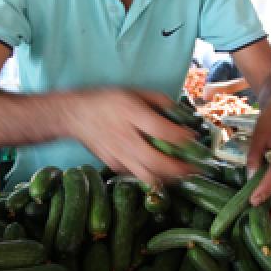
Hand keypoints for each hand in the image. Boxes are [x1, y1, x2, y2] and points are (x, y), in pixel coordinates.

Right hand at [68, 90, 197, 186]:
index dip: (181, 138)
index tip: (193, 138)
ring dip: (168, 179)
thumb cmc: (107, 101)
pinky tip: (160, 171)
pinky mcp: (113, 165)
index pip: (162, 131)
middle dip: (180, 169)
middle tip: (194, 168)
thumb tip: (181, 112)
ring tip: (182, 175)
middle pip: (157, 162)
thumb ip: (158, 101)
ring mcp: (118, 155)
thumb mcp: (134, 92)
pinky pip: (137, 175)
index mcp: (131, 115)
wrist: (75, 115)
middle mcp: (126, 138)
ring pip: (148, 176)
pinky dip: (151, 175)